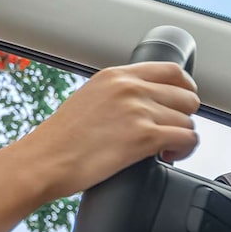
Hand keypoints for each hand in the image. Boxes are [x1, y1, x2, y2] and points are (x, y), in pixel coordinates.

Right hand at [18, 62, 199, 198]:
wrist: (43, 161)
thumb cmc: (57, 140)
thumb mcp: (87, 100)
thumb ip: (116, 95)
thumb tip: (143, 103)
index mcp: (114, 76)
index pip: (171, 71)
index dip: (183, 89)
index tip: (180, 103)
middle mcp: (129, 88)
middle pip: (186, 96)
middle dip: (182, 116)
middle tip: (167, 130)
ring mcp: (138, 111)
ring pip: (187, 120)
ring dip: (180, 136)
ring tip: (163, 148)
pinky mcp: (144, 136)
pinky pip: (187, 138)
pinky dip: (184, 150)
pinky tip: (167, 155)